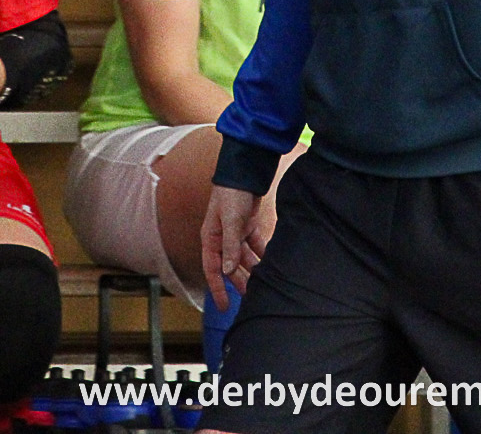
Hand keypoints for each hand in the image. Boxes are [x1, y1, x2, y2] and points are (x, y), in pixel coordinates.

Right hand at [201, 186, 264, 308]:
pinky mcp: (247, 226)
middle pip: (230, 267)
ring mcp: (234, 233)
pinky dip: (260, 254)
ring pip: (243, 258)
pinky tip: (270, 263)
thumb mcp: (230, 221)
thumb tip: (228, 271)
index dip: (217, 290)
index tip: (224, 307)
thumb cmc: (231, 194)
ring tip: (263, 285)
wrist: (244, 172)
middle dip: (239, 283)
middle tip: (250, 299)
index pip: (212, 270)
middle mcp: (221, 239)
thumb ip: (230, 246)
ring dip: (252, 270)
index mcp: (210, 239)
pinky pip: (254, 246)